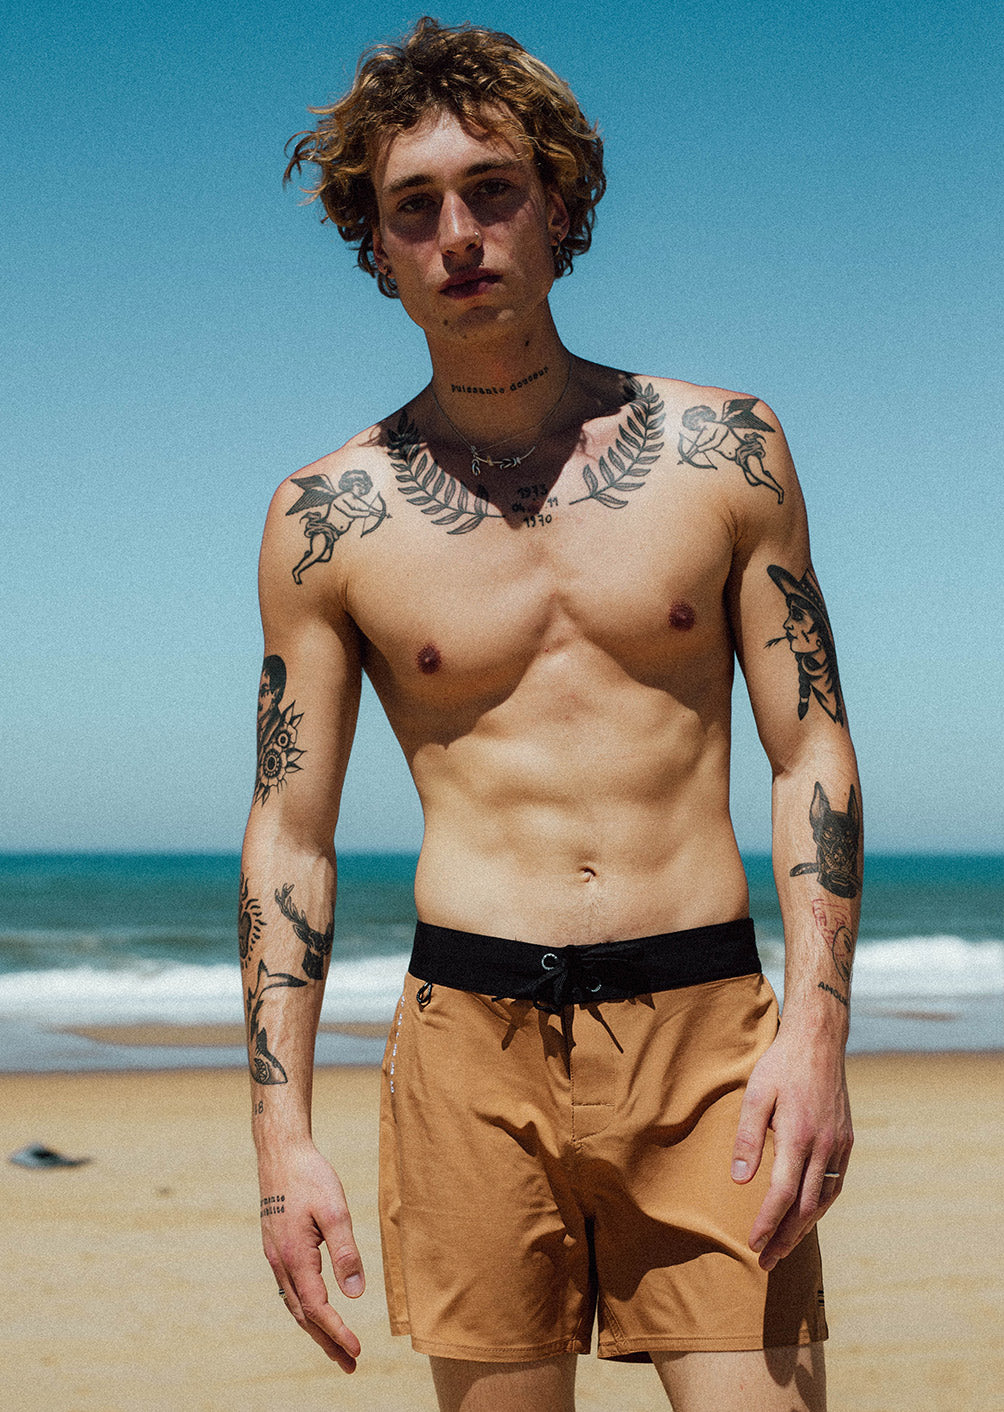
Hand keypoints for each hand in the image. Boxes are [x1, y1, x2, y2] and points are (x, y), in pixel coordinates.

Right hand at [259, 1141, 364, 1371]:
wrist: (280, 1152)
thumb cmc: (310, 1176)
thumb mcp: (334, 1210)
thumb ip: (345, 1251)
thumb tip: (356, 1294)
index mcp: (295, 1256)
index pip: (316, 1307)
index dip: (337, 1331)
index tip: (357, 1350)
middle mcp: (280, 1262)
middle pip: (303, 1314)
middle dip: (326, 1342)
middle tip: (350, 1365)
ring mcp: (275, 1256)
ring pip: (293, 1304)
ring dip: (315, 1328)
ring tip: (336, 1347)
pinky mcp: (276, 1247)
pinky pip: (289, 1289)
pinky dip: (304, 1309)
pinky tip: (315, 1312)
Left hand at [730, 1029, 852, 1270]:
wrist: (818, 1042)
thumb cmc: (780, 1066)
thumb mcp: (756, 1095)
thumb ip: (747, 1138)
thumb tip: (739, 1180)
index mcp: (798, 1137)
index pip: (782, 1196)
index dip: (767, 1224)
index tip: (753, 1244)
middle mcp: (823, 1147)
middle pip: (805, 1207)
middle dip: (785, 1238)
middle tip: (766, 1262)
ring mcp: (839, 1145)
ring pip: (823, 1200)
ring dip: (803, 1228)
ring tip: (784, 1247)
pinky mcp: (846, 1140)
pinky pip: (835, 1183)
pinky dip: (820, 1206)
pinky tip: (807, 1215)